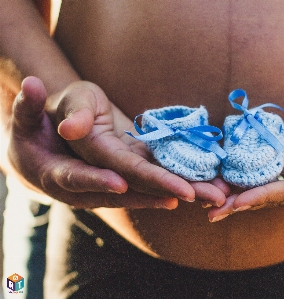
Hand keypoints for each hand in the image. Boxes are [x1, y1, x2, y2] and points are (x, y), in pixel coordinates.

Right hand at [8, 77, 224, 207]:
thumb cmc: (50, 114)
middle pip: (128, 188)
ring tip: (215, 196)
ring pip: (149, 188)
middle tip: (194, 195)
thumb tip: (57, 114)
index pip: (83, 176)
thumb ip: (44, 108)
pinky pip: (157, 178)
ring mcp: (115, 178)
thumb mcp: (47, 105)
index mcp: (62, 169)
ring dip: (181, 191)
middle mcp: (93, 181)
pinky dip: (182, 181)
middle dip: (161, 190)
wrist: (56, 135)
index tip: (123, 183)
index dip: (102, 179)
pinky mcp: (132, 170)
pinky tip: (208, 185)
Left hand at [208, 99, 283, 220]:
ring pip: (265, 191)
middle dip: (241, 205)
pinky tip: (225, 181)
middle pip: (272, 198)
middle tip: (210, 212)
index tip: (238, 202)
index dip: (265, 196)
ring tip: (208, 200)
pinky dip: (246, 181)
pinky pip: (267, 178)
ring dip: (238, 196)